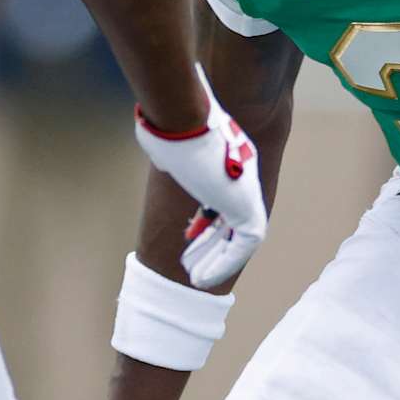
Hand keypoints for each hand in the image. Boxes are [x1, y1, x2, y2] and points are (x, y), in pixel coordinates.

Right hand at [134, 68, 266, 286]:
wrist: (186, 118)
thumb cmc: (169, 124)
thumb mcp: (169, 139)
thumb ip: (168, 145)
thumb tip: (150, 135)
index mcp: (226, 160)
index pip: (223, 198)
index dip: (208, 220)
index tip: (188, 234)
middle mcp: (242, 176)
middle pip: (232, 220)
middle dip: (212, 245)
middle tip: (191, 265)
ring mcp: (247, 192)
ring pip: (239, 237)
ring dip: (217, 260)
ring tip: (197, 280)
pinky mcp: (248, 208)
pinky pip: (242, 245)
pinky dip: (224, 263)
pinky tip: (204, 279)